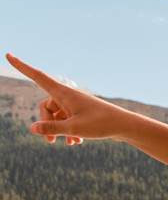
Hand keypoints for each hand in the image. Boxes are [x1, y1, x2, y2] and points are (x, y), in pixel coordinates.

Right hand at [5, 53, 131, 144]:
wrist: (124, 125)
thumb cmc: (101, 124)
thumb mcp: (74, 129)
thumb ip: (52, 128)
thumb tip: (32, 128)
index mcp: (63, 93)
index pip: (37, 76)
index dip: (22, 66)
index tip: (8, 55)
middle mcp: (68, 96)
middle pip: (46, 106)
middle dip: (46, 123)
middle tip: (51, 141)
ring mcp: (75, 104)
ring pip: (57, 116)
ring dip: (59, 130)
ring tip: (69, 144)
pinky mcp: (82, 113)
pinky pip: (68, 120)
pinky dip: (69, 131)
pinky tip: (77, 143)